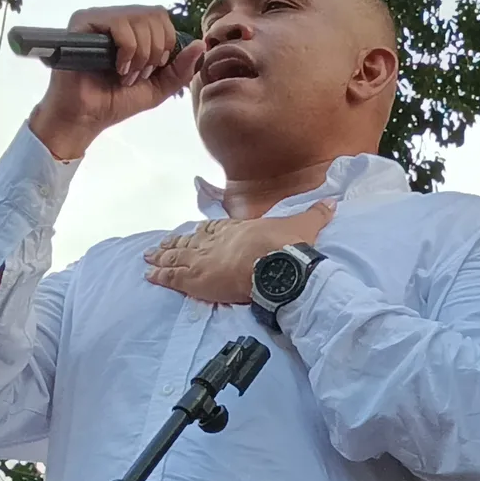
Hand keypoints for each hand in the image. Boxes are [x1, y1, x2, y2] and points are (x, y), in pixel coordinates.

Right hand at [31, 6, 205, 158]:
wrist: (86, 117)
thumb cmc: (116, 101)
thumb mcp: (158, 87)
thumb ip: (180, 68)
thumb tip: (200, 44)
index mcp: (132, 29)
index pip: (162, 17)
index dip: (167, 43)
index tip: (154, 69)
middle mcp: (115, 18)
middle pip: (155, 14)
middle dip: (156, 50)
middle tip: (141, 74)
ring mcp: (98, 18)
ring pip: (138, 17)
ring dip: (141, 53)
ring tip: (126, 75)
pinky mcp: (82, 22)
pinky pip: (118, 22)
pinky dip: (127, 49)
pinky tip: (118, 68)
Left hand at [143, 200, 335, 303]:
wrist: (278, 264)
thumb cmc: (288, 246)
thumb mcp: (304, 226)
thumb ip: (316, 214)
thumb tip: (332, 202)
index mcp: (238, 229)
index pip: (214, 230)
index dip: (200, 233)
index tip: (191, 233)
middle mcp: (217, 242)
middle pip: (189, 242)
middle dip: (173, 244)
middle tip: (158, 247)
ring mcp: (204, 259)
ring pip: (176, 257)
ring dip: (161, 258)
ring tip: (147, 259)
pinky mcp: (197, 278)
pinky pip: (173, 277)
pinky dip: (160, 276)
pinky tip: (149, 276)